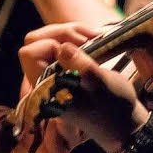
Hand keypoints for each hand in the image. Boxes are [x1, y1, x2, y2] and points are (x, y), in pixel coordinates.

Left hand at [18, 23, 148, 152]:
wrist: (122, 120)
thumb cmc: (112, 104)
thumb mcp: (100, 84)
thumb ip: (79, 66)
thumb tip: (62, 48)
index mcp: (46, 86)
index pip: (29, 52)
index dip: (51, 43)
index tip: (77, 48)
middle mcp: (45, 77)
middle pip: (38, 39)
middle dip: (65, 32)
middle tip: (90, 37)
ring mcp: (55, 70)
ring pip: (52, 36)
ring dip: (75, 32)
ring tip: (97, 36)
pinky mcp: (67, 65)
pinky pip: (65, 40)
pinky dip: (80, 36)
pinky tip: (96, 37)